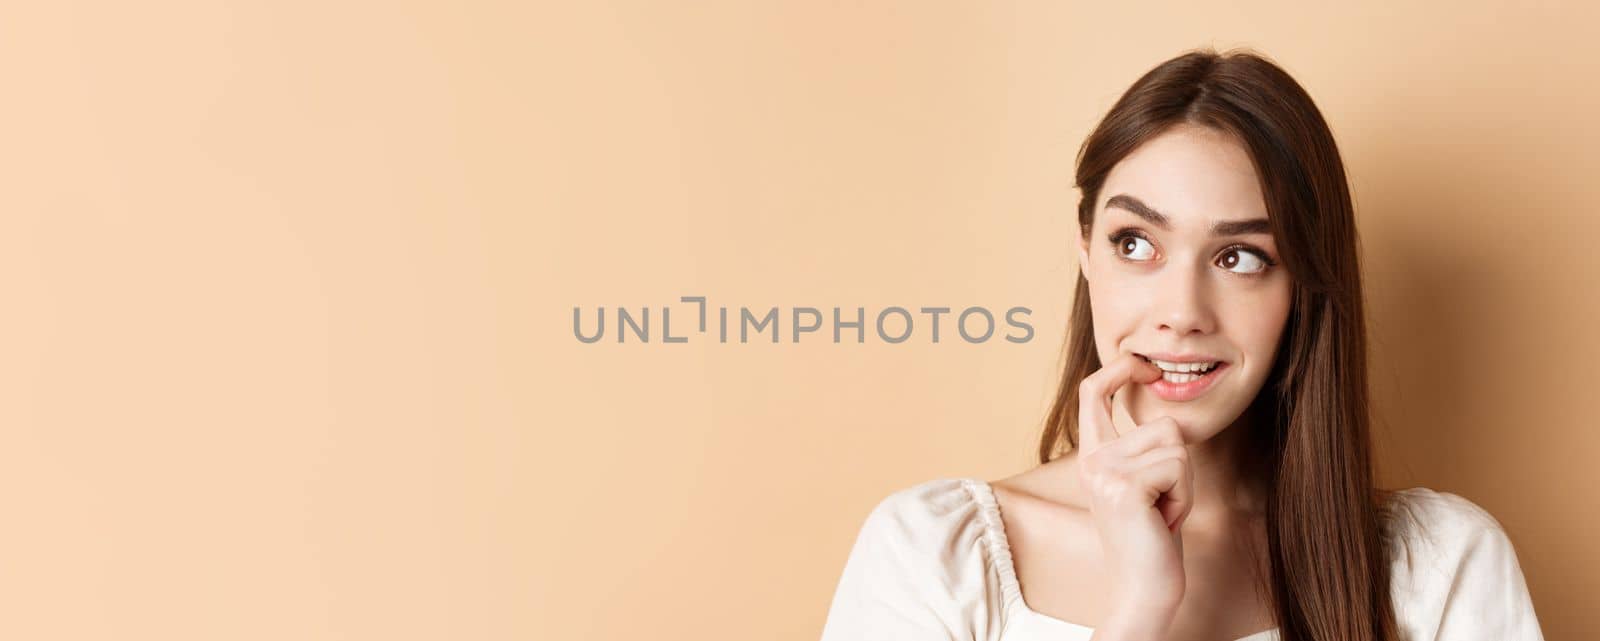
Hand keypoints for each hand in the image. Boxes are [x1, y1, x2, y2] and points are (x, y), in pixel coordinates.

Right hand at [1076, 352, 1193, 626]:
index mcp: (1091, 455)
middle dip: (1180, 464)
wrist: (1143, 588)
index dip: (1120, 368)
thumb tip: (1163, 405)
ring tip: (1162, 512)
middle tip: (1162, 502)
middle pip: (1162, 423)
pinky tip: (1164, 521)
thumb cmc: (1151, 537)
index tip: (1144, 368)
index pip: (1092, 391)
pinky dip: (1184, 496)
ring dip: (1184, 483)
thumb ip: (1140, 447)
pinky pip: (1179, 468)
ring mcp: (1104, 472)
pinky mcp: (1124, 486)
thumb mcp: (1142, 483)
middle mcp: (1091, 459)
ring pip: (1176, 446)